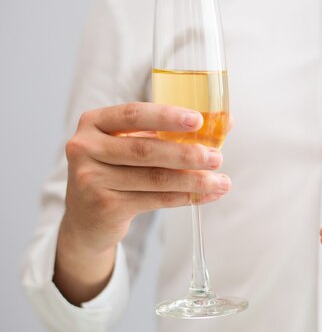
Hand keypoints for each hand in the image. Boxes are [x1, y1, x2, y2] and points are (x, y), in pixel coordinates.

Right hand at [56, 102, 230, 303]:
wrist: (88, 218)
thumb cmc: (119, 170)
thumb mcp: (135, 144)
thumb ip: (171, 131)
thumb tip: (226, 122)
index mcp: (94, 122)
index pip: (132, 114)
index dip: (166, 116)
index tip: (197, 120)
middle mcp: (85, 147)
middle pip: (145, 149)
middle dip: (187, 154)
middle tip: (217, 157)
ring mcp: (90, 179)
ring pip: (154, 178)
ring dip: (194, 180)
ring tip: (222, 182)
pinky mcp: (104, 206)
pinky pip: (155, 199)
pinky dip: (185, 197)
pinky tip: (206, 196)